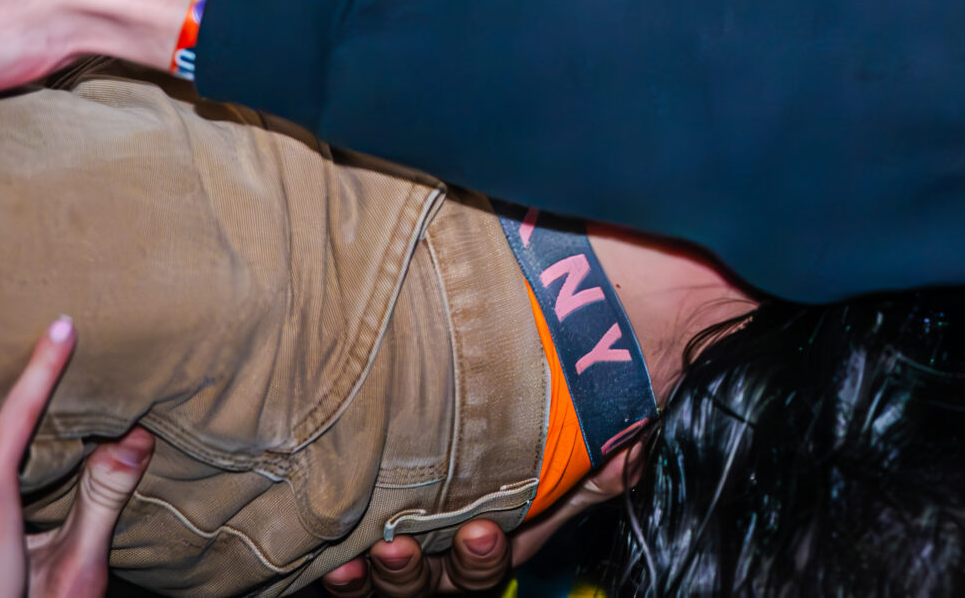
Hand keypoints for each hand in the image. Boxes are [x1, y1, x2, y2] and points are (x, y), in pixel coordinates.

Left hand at [319, 454, 628, 594]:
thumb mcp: (569, 446)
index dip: (481, 559)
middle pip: (434, 583)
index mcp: (496, 538)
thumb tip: (628, 459)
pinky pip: (356, 573)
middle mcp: (449, 549)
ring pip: (391, 583)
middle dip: (419, 574)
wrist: (475, 386)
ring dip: (377, 577)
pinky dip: (345, 574)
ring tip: (366, 555)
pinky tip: (336, 562)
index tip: (482, 530)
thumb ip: (593, 462)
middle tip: (402, 548)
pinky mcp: (368, 534)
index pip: (486, 567)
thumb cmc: (530, 423)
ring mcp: (407, 546)